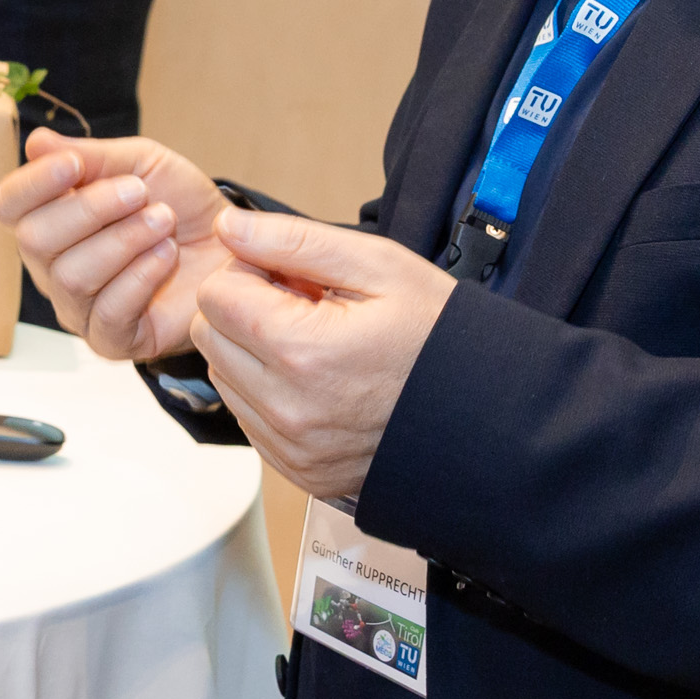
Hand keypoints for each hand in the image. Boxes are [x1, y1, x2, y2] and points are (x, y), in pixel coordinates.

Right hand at [0, 129, 235, 358]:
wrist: (231, 244)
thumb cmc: (181, 203)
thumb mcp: (141, 163)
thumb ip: (91, 157)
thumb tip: (35, 143)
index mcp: (50, 219)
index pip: (9, 205)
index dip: (33, 184)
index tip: (75, 165)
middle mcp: (53, 267)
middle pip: (34, 240)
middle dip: (90, 210)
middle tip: (139, 192)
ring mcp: (78, 308)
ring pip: (71, 277)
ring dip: (123, 240)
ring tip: (164, 221)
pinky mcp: (112, 340)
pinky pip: (107, 313)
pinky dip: (140, 276)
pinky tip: (167, 255)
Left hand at [190, 211, 453, 499]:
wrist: (489, 415)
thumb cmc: (439, 336)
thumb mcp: (378, 265)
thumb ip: (293, 240)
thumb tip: (228, 228)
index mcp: (302, 352)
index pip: (215, 295)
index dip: (250, 272)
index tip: (293, 276)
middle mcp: (287, 409)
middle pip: (210, 337)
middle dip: (245, 311)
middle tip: (306, 306)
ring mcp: (292, 448)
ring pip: (224, 378)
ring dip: (253, 353)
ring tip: (317, 344)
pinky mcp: (299, 470)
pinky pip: (249, 419)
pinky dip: (269, 392)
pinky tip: (319, 380)